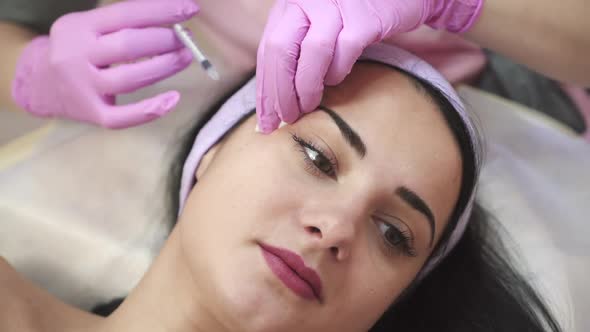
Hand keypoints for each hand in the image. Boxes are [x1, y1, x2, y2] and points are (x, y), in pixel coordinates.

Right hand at [12, 0, 199, 128]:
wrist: (39, 83)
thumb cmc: (77, 49)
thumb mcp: (89, 26)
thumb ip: (124, 22)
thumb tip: (172, 19)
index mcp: (79, 27)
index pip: (125, 15)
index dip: (160, 11)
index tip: (189, 9)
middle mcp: (77, 55)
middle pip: (128, 46)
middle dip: (164, 40)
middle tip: (186, 39)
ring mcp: (83, 88)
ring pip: (129, 79)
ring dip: (164, 67)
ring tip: (186, 57)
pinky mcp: (91, 113)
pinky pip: (122, 117)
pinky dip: (150, 110)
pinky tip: (173, 99)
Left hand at [255, 0, 482, 132]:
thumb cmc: (353, 17)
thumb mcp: (316, 25)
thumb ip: (295, 51)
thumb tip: (274, 103)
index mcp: (291, 5)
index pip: (267, 50)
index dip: (265, 89)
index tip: (266, 120)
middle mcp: (308, 0)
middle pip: (281, 51)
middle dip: (280, 93)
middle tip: (287, 118)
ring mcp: (335, 6)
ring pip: (311, 54)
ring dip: (306, 88)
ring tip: (309, 106)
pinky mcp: (363, 17)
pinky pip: (343, 53)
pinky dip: (336, 73)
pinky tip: (335, 80)